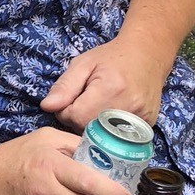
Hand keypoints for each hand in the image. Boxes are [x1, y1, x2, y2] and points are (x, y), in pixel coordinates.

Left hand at [40, 35, 170, 132]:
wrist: (147, 55)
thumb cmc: (112, 57)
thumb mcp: (83, 64)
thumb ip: (64, 86)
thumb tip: (47, 107)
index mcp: (110, 89)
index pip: (75, 117)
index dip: (68, 110)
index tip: (74, 98)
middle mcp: (128, 107)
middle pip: (89, 130)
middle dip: (81, 120)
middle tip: (88, 101)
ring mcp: (141, 119)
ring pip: (103, 138)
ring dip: (95, 127)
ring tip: (100, 106)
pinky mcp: (148, 126)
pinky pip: (119, 139)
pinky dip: (110, 130)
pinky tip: (113, 114)